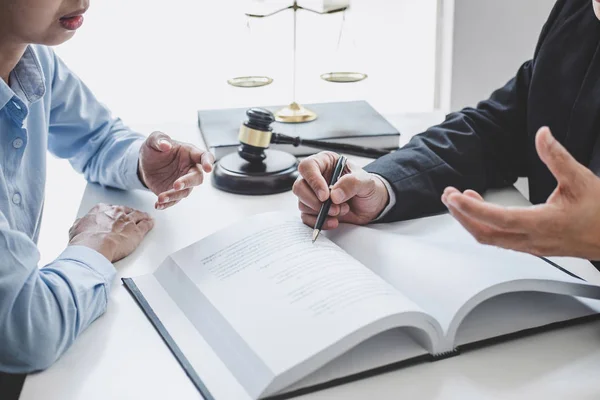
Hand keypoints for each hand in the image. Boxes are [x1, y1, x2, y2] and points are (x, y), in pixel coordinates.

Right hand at [68, 204, 154, 261]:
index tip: (116, 215)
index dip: (115, 213)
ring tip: (146, 217)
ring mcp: (128, 221)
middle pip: (126, 211)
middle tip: (133, 216)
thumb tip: (80, 224)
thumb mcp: (76, 228)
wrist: (94, 247)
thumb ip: (80, 224)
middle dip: (129, 213)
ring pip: (138, 216)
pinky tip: (151, 223)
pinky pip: (146, 225)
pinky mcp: (137, 232)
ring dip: (143, 216)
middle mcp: (116, 213)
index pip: (111, 208)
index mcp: (101, 209)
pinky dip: (149, 224)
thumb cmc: (84, 240)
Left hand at [138, 132, 214, 209]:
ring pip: (185, 192)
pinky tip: (158, 205)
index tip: (207, 168)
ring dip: (174, 195)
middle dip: (187, 182)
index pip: (204, 156)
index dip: (208, 162)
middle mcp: (190, 169)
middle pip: (197, 178)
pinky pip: (174, 200)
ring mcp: (183, 182)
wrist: (144, 164)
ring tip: (161, 197)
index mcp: (189, 153)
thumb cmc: (154, 149)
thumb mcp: (153, 140)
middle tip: (176, 185)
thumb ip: (159, 139)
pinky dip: (167, 204)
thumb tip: (166, 145)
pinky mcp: (175, 192)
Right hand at [293, 151, 388, 229]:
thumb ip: (352, 183)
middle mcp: (316, 177)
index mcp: (325, 162)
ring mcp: (313, 194)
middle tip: (334, 208)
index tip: (325, 195)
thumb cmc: (367, 188)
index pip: (308, 166)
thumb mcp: (366, 182)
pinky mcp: (314, 210)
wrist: (371, 205)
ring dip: (321, 212)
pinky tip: (333, 222)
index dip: (313, 181)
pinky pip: (306, 217)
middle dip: (316, 201)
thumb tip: (334, 194)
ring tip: (341, 211)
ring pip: (302, 203)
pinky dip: (319, 222)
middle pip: (299, 187)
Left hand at [442, 127, 599, 258]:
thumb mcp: (581, 179)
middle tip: (448, 196)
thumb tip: (542, 135)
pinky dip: (484, 225)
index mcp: (542, 224)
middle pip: (485, 234)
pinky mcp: (533, 247)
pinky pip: (500, 240)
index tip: (455, 197)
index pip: (497, 219)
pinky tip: (480, 210)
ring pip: (491, 239)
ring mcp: (532, 246)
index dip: (472, 209)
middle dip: (462, 215)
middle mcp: (533, 240)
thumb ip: (557, 157)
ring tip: (458, 201)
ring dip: (471, 221)